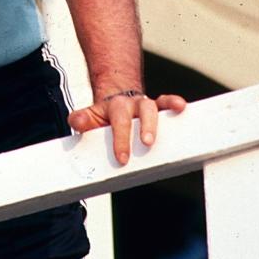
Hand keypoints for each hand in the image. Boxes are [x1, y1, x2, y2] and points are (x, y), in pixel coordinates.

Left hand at [68, 92, 186, 165]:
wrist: (116, 100)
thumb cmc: (105, 116)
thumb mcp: (90, 116)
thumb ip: (82, 119)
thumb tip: (76, 121)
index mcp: (115, 107)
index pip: (118, 121)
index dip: (121, 139)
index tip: (122, 158)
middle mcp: (132, 104)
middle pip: (139, 112)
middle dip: (143, 128)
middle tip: (146, 144)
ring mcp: (145, 105)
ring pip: (153, 108)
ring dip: (158, 121)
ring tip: (160, 136)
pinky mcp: (157, 108)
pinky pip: (167, 102)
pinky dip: (174, 103)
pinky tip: (181, 107)